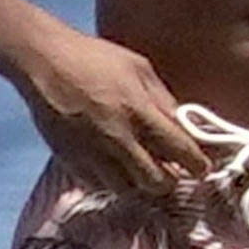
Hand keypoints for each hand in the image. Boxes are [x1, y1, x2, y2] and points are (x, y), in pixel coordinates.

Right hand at [22, 30, 210, 196]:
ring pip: (128, 190)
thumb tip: (182, 122)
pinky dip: (113, 180)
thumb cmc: (95, 57)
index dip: (196, 162)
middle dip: (170, 179)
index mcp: (138, 110)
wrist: (47, 62)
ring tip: (143, 166)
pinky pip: (100, 185)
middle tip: (172, 169)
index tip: (201, 165)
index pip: (179, 149)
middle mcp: (118, 138)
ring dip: (141, 182)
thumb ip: (163, 98)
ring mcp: (93, 154)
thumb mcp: (139, 67)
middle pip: (156, 181)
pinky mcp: (72, 162)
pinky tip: (116, 162)